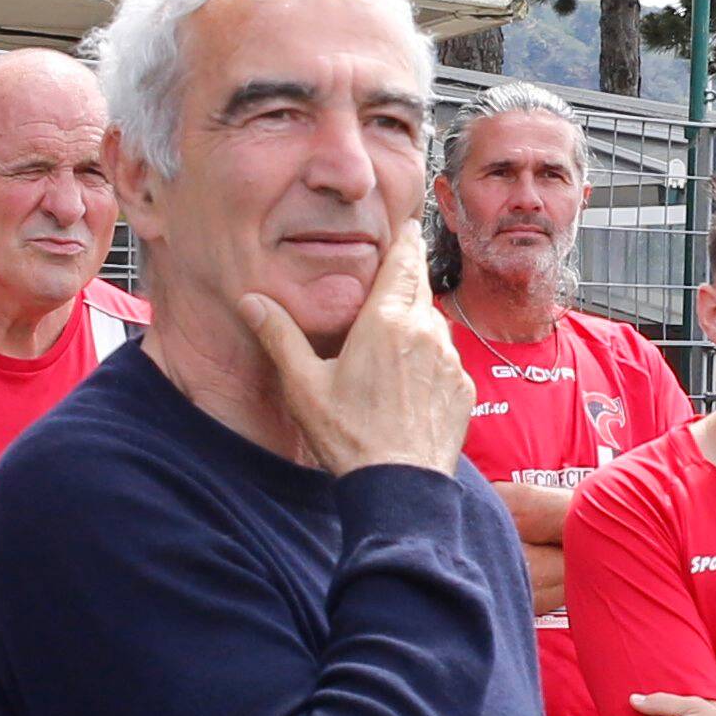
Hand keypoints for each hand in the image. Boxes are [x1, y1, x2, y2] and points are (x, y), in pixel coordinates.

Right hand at [244, 228, 475, 478]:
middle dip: (407, 278)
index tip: (408, 228)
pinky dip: (431, 358)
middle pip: (419, 289)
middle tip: (395, 273)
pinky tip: (410, 379)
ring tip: (394, 336)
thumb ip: (279, 336)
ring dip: (418, 321)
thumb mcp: (303, 385)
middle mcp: (425, 332)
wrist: (400, 486)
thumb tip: (252, 301)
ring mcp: (449, 360)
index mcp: (386, 322)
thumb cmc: (350, 437)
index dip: (405, 242)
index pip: (403, 263)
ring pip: (435, 323)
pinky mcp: (463, 388)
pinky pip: (447, 358)